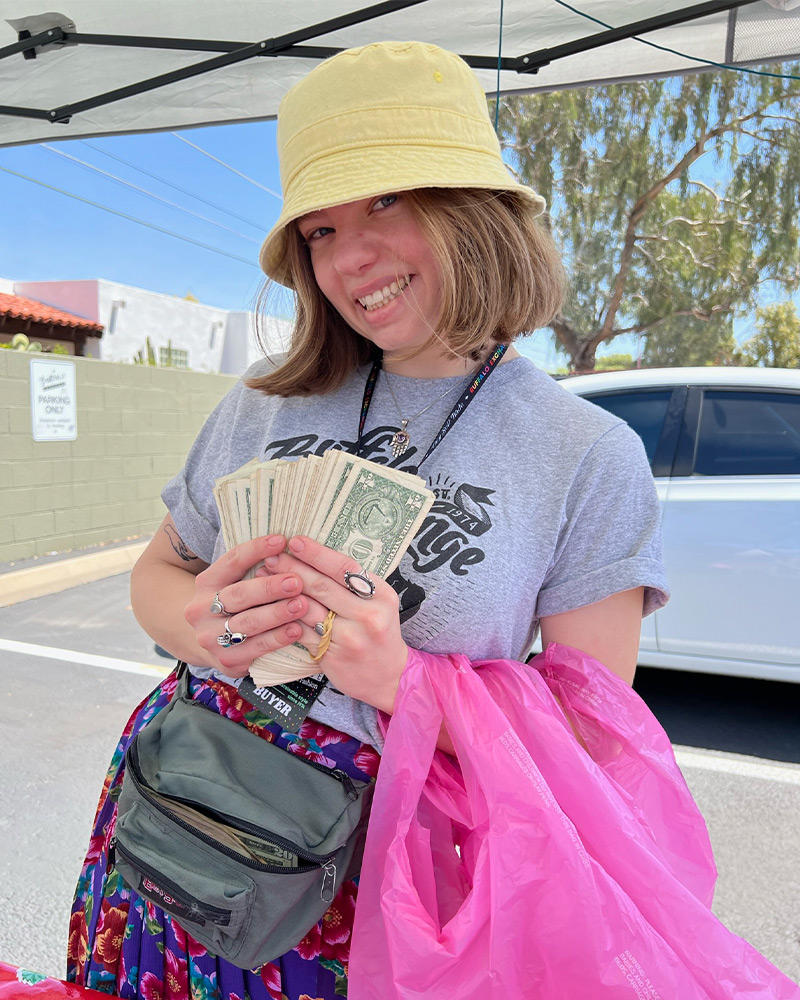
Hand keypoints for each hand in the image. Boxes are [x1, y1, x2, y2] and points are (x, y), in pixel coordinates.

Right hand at [184, 533, 311, 678]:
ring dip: (278, 614)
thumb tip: (286, 545)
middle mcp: (201, 610)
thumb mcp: (233, 582)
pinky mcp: (226, 661)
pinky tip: (296, 630)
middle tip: (297, 581)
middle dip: (270, 587)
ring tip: (302, 605)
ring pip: (248, 624)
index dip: (256, 550)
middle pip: (239, 595)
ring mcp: (211, 638)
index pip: (232, 561)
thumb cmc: (234, 604)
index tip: (281, 541)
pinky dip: (277, 639)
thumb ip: (253, 567)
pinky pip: (255, 649)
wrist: (209, 642)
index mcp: (205, 583)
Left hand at [257, 535, 408, 713]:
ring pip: (308, 609)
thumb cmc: (379, 633)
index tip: (294, 542)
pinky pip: (301, 632)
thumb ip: (355, 585)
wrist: (389, 677)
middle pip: (322, 586)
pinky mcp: (332, 655)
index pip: (345, 568)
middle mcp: (368, 615)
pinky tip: (269, 608)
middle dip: (293, 568)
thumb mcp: (380, 603)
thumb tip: (316, 556)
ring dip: (282, 592)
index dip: (317, 553)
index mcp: (381, 595)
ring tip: (264, 579)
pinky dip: (283, 619)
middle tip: (271, 557)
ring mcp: (349, 637)